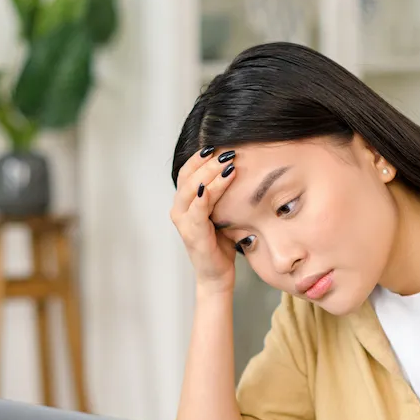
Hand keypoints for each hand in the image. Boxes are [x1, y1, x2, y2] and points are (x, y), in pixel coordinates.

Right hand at [170, 147, 239, 294]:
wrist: (217, 274)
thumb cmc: (221, 242)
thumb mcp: (223, 212)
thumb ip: (223, 193)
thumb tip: (239, 167)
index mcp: (185, 202)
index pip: (187, 171)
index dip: (200, 157)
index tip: (218, 144)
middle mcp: (179, 209)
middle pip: (188, 176)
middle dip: (208, 162)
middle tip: (228, 152)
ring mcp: (183, 222)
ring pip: (192, 189)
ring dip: (210, 174)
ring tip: (229, 165)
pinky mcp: (192, 234)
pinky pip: (198, 210)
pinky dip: (207, 195)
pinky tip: (218, 183)